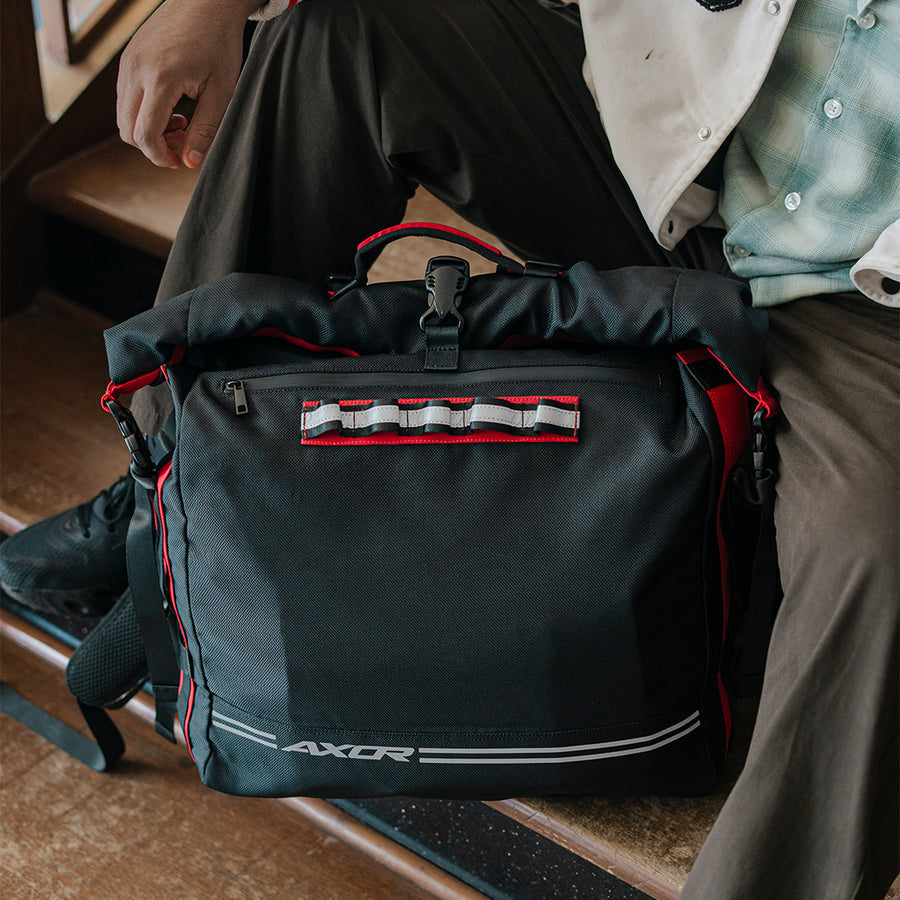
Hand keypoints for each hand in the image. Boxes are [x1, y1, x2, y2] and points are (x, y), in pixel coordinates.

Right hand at [117, 0, 258, 167]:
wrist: (205, 3)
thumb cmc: (218, 44)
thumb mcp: (221, 92)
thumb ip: (205, 130)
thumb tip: (190, 162)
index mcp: (160, 78)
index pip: (144, 134)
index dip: (160, 156)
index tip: (180, 161)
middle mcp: (135, 69)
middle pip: (126, 129)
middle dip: (153, 146)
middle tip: (183, 140)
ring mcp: (126, 63)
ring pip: (123, 116)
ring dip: (148, 130)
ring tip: (182, 123)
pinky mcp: (126, 59)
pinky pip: (126, 99)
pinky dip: (143, 113)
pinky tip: (171, 108)